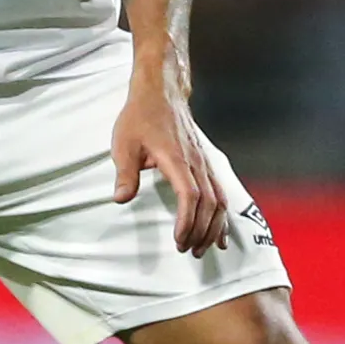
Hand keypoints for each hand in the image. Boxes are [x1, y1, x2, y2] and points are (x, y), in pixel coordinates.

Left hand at [112, 73, 227, 256]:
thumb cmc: (141, 117)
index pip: (189, 195)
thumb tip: (121, 198)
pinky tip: (221, 232)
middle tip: (188, 251)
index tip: (179, 240)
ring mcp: (204, 162)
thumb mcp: (124, 144)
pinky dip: (223, 215)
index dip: (187, 221)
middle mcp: (196, 162)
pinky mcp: (206, 163)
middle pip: (209, 203)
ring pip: (220, 199)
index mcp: (176, 158)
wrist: (161, 92)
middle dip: (201, 231)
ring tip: (203, 248)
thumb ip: (125, 173)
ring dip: (214, 227)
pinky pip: (221, 192)